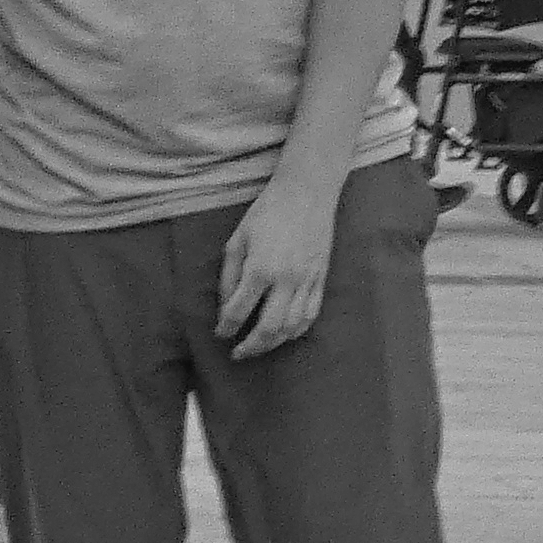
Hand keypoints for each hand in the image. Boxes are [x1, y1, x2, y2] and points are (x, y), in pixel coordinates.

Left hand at [216, 172, 339, 358]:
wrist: (308, 190)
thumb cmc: (268, 211)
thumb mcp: (238, 239)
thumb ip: (228, 276)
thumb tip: (225, 307)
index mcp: (260, 269)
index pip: (238, 312)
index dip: (226, 328)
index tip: (221, 334)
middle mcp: (285, 280)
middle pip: (268, 329)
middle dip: (250, 347)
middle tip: (239, 353)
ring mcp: (307, 281)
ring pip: (291, 327)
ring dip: (273, 343)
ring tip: (260, 345)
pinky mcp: (321, 278)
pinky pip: (311, 314)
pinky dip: (297, 330)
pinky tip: (285, 334)